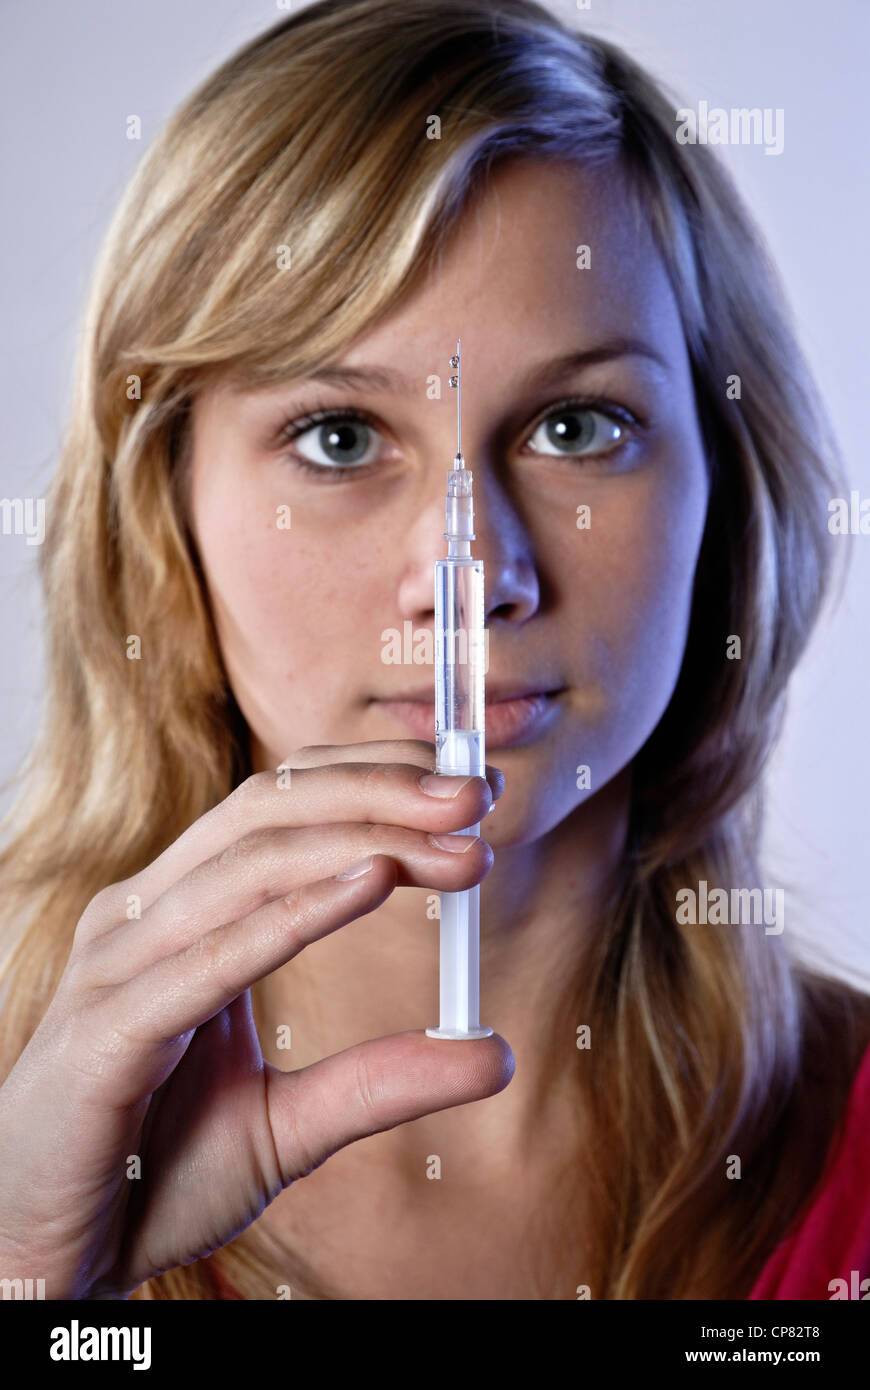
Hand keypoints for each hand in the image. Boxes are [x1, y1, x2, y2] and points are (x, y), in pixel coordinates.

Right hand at [0, 739, 511, 1298]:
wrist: (48, 1263)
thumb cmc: (151, 1177)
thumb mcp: (290, 1125)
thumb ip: (379, 1081)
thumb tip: (493, 1052)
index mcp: (180, 914)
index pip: (280, 805)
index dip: (375, 782)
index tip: (468, 793)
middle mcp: (145, 917)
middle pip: (270, 810)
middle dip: (381, 792)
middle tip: (473, 796)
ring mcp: (119, 965)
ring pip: (248, 862)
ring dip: (361, 838)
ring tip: (449, 845)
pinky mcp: (108, 1030)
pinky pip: (211, 957)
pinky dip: (296, 914)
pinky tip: (372, 884)